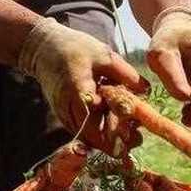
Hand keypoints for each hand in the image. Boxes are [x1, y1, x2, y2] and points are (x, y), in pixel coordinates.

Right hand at [19, 17, 147, 153]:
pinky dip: (97, 131)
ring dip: (107, 139)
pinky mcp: (63, 115)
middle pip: (92, 137)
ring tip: (129, 133)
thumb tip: (146, 91)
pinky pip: (81, 131)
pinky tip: (114, 126)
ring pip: (86, 138)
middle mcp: (68, 107)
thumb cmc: (75, 48)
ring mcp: (63, 113)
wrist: (44, 48)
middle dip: (115, 142)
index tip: (135, 132)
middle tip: (136, 138)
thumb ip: (125, 74)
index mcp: (78, 91)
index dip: (116, 132)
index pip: (97, 122)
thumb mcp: (104, 55)